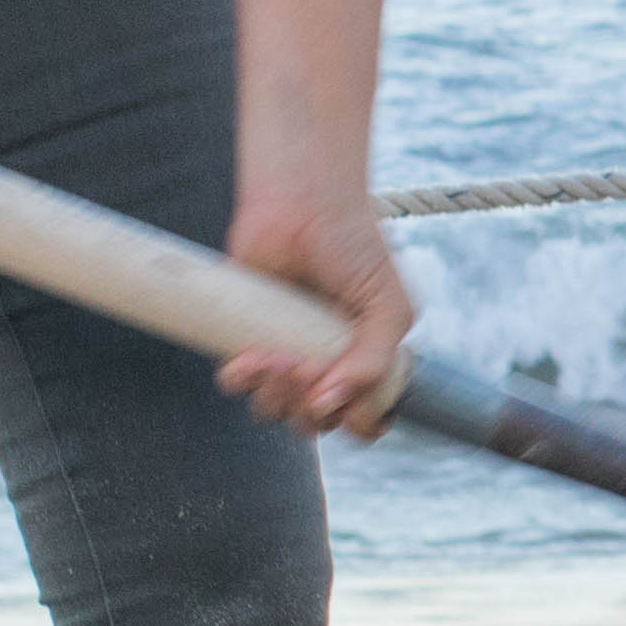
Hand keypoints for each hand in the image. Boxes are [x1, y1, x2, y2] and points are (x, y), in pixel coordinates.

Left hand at [220, 183, 414, 437]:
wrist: (301, 202)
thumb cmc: (353, 246)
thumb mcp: (388, 305)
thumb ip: (376, 360)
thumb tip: (331, 404)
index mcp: (368, 359)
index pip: (367, 419)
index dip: (355, 421)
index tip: (342, 396)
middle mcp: (327, 363)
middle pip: (317, 423)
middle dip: (307, 407)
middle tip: (302, 366)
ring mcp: (285, 353)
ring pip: (275, 410)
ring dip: (273, 394)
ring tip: (272, 355)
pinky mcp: (245, 338)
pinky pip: (236, 384)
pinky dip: (239, 379)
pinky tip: (247, 355)